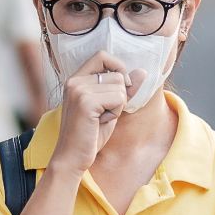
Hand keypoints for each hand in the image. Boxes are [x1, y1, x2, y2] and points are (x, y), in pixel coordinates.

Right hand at [48, 52, 142, 174]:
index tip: (119, 89)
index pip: (103, 56)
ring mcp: (78, 90)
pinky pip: (118, 98)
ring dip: (117, 106)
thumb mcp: (110, 108)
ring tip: (100, 118)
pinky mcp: (85, 102)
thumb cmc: (90, 134)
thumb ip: (124, 89)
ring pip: (120, 86)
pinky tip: (100, 122)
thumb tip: (142, 72)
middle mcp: (75, 80)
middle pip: (117, 74)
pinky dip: (115, 113)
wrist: (72, 158)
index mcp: (76, 79)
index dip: (118, 68)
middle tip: (103, 113)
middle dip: (119, 95)